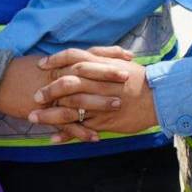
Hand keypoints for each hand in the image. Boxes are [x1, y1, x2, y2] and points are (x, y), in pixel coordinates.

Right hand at [0, 47, 132, 143]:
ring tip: (117, 106)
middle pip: (87, 74)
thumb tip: (81, 60)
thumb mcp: (43, 62)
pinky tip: (95, 137)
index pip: (88, 55)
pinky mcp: (44, 112)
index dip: (109, 55)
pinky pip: (65, 123)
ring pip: (79, 99)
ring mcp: (52, 95)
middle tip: (127, 78)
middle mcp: (58, 76)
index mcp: (60, 62)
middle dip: (108, 75)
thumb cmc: (19, 70)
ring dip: (99, 103)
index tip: (128, 55)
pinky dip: (80, 131)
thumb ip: (63, 62)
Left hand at [28, 49, 158, 138]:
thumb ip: (101, 56)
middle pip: (66, 83)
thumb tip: (84, 53)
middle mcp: (98, 83)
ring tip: (34, 118)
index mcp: (100, 66)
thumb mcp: (119, 62)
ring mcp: (100, 103)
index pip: (72, 58)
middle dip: (48, 89)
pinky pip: (82, 129)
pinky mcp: (104, 121)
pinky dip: (67, 134)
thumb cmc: (139, 79)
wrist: (158, 97)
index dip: (55, 60)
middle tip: (34, 96)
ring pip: (70, 108)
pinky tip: (53, 138)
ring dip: (50, 114)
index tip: (41, 65)